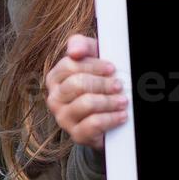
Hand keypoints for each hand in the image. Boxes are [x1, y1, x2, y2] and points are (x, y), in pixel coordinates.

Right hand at [45, 34, 127, 148]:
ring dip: (109, 101)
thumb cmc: (99, 80)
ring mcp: (64, 118)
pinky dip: (111, 118)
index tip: (111, 68)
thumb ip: (83, 45)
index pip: (70, 65)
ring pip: (86, 103)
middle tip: (118, 85)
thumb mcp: (93, 58)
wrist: (106, 116)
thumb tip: (74, 51)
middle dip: (102, 83)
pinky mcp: (76, 135)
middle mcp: (55, 98)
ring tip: (123, 100)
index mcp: (56, 78)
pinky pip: (93, 124)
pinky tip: (121, 115)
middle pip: (77, 84)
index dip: (93, 65)